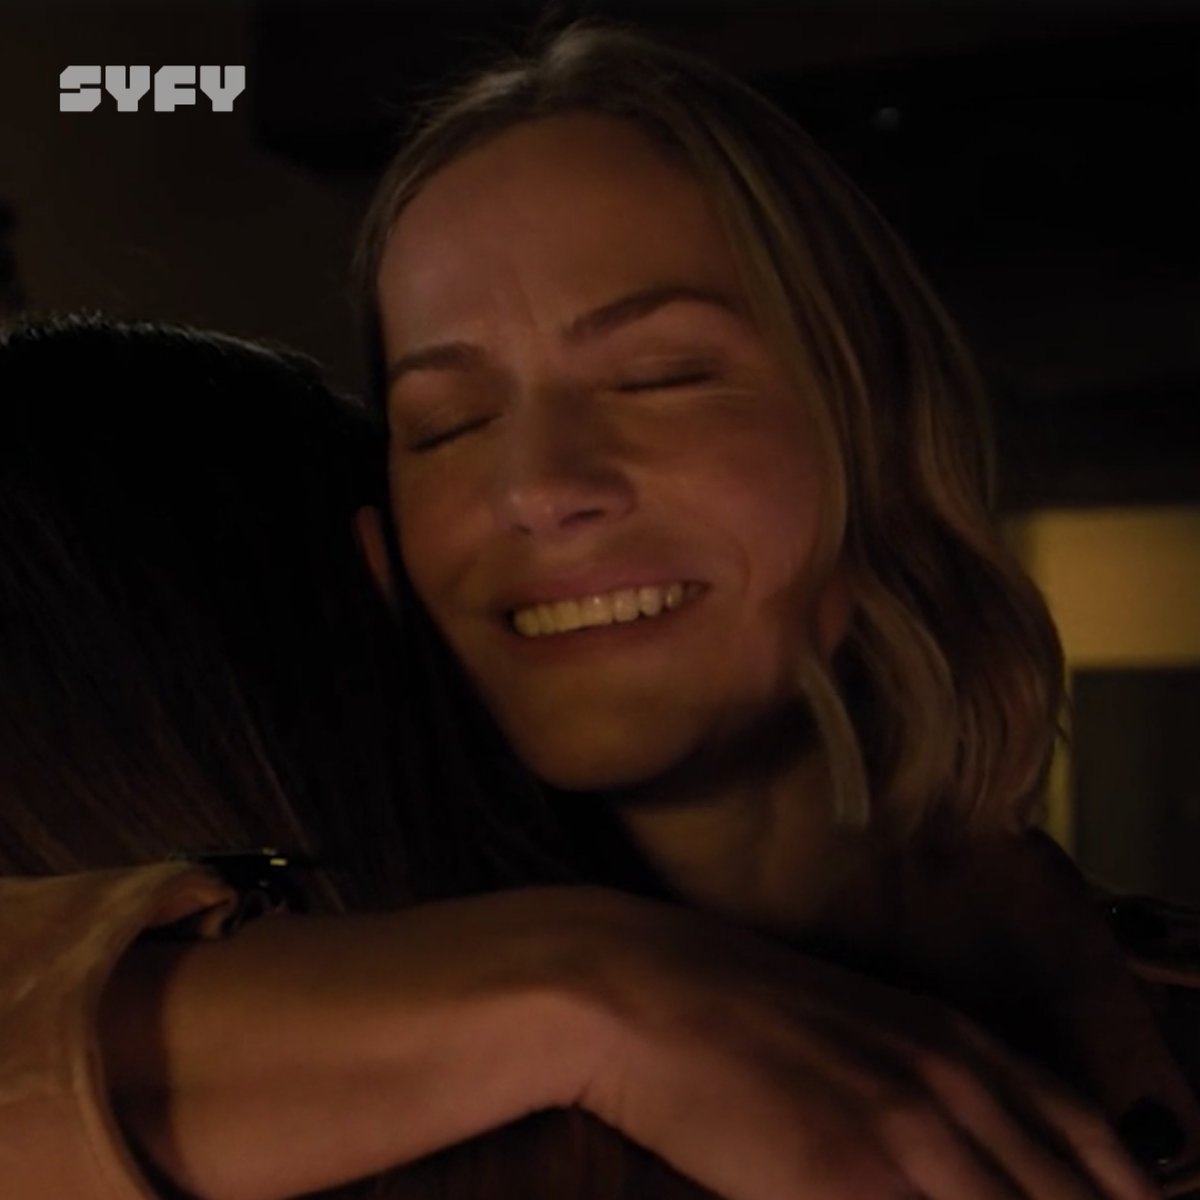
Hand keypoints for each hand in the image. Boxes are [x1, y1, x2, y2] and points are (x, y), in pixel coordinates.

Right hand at [567, 891, 1160, 1199]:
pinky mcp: (851, 1178)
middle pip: (1074, 1197)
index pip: (1101, 1155)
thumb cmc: (739, 1008)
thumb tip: (991, 1156)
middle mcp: (957, 1086)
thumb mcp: (862, 1030)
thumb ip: (937, 1089)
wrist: (642, 988)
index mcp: (962, 1045)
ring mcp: (909, 1134)